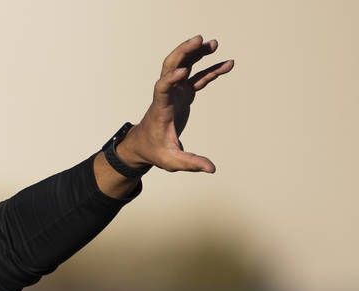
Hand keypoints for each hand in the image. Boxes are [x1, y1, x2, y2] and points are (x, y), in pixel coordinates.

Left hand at [119, 36, 234, 172]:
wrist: (143, 145)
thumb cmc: (154, 152)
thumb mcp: (170, 161)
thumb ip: (190, 163)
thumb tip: (211, 169)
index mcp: (160, 108)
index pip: (161, 88)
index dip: (170, 80)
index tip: (182, 72)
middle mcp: (166, 95)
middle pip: (170, 67)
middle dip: (183, 53)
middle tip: (199, 40)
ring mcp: (175, 92)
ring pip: (184, 66)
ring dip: (196, 54)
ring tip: (214, 43)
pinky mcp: (183, 94)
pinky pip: (198, 77)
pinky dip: (211, 70)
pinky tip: (228, 63)